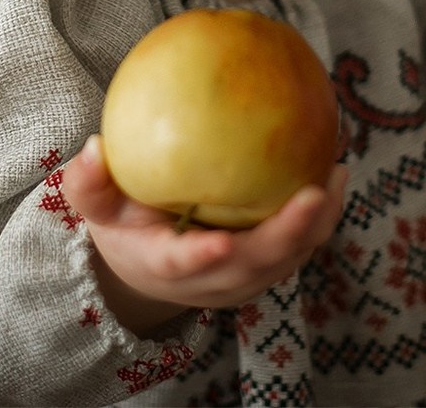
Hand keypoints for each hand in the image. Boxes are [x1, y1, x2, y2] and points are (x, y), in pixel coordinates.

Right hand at [57, 135, 346, 335]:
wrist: (148, 263)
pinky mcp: (266, 268)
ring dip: (316, 224)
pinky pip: (299, 244)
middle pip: (254, 266)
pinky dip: (320, 215)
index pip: (184, 266)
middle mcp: (211, 280)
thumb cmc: (123, 225)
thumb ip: (89, 181)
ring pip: (287, 259)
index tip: (221, 241)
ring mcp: (243, 279)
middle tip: (313, 193)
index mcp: (165, 265)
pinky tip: (333, 169)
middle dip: (287, 235)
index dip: (203, 257)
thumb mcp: (96, 206)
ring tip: (336, 174)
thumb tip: (93, 145)